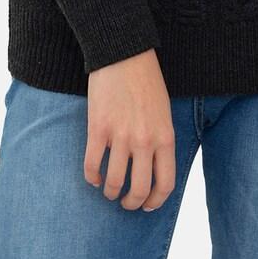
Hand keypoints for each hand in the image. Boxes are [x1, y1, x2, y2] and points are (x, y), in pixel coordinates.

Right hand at [85, 49, 175, 211]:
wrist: (124, 53)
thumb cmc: (146, 80)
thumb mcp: (163, 112)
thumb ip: (160, 139)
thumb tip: (153, 168)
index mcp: (165, 136)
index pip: (165, 184)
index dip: (155, 201)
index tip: (147, 205)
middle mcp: (145, 140)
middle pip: (139, 189)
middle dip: (131, 203)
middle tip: (126, 202)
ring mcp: (120, 135)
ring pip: (114, 182)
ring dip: (110, 192)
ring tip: (108, 190)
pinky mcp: (98, 128)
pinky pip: (92, 165)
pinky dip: (92, 177)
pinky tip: (93, 177)